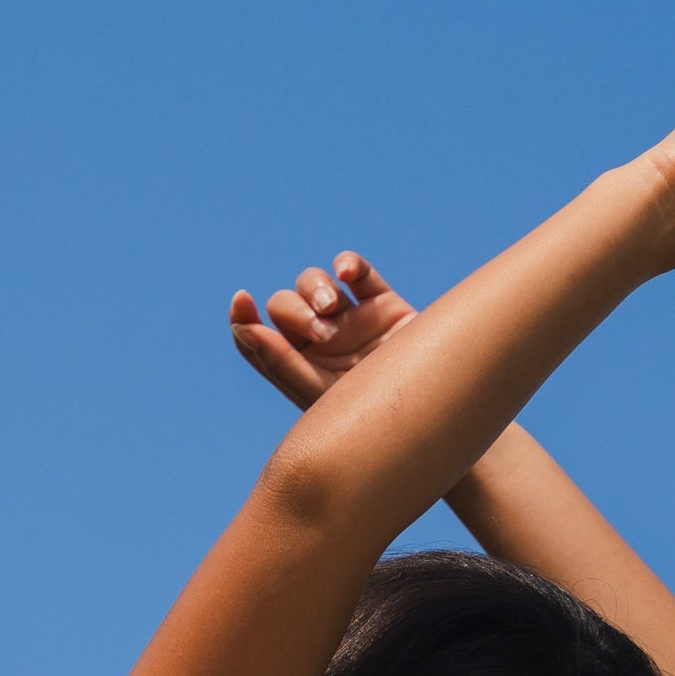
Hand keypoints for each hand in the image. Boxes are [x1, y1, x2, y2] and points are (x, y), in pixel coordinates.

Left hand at [229, 252, 418, 408]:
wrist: (432, 407)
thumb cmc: (370, 411)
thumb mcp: (319, 391)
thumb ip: (279, 361)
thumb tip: (243, 330)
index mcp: (295, 367)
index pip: (256, 337)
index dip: (244, 317)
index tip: (242, 302)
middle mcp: (318, 342)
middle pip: (284, 305)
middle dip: (296, 311)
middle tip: (322, 334)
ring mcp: (349, 319)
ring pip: (314, 281)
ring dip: (316, 288)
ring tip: (334, 310)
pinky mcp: (381, 302)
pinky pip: (356, 269)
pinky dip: (347, 264)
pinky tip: (347, 274)